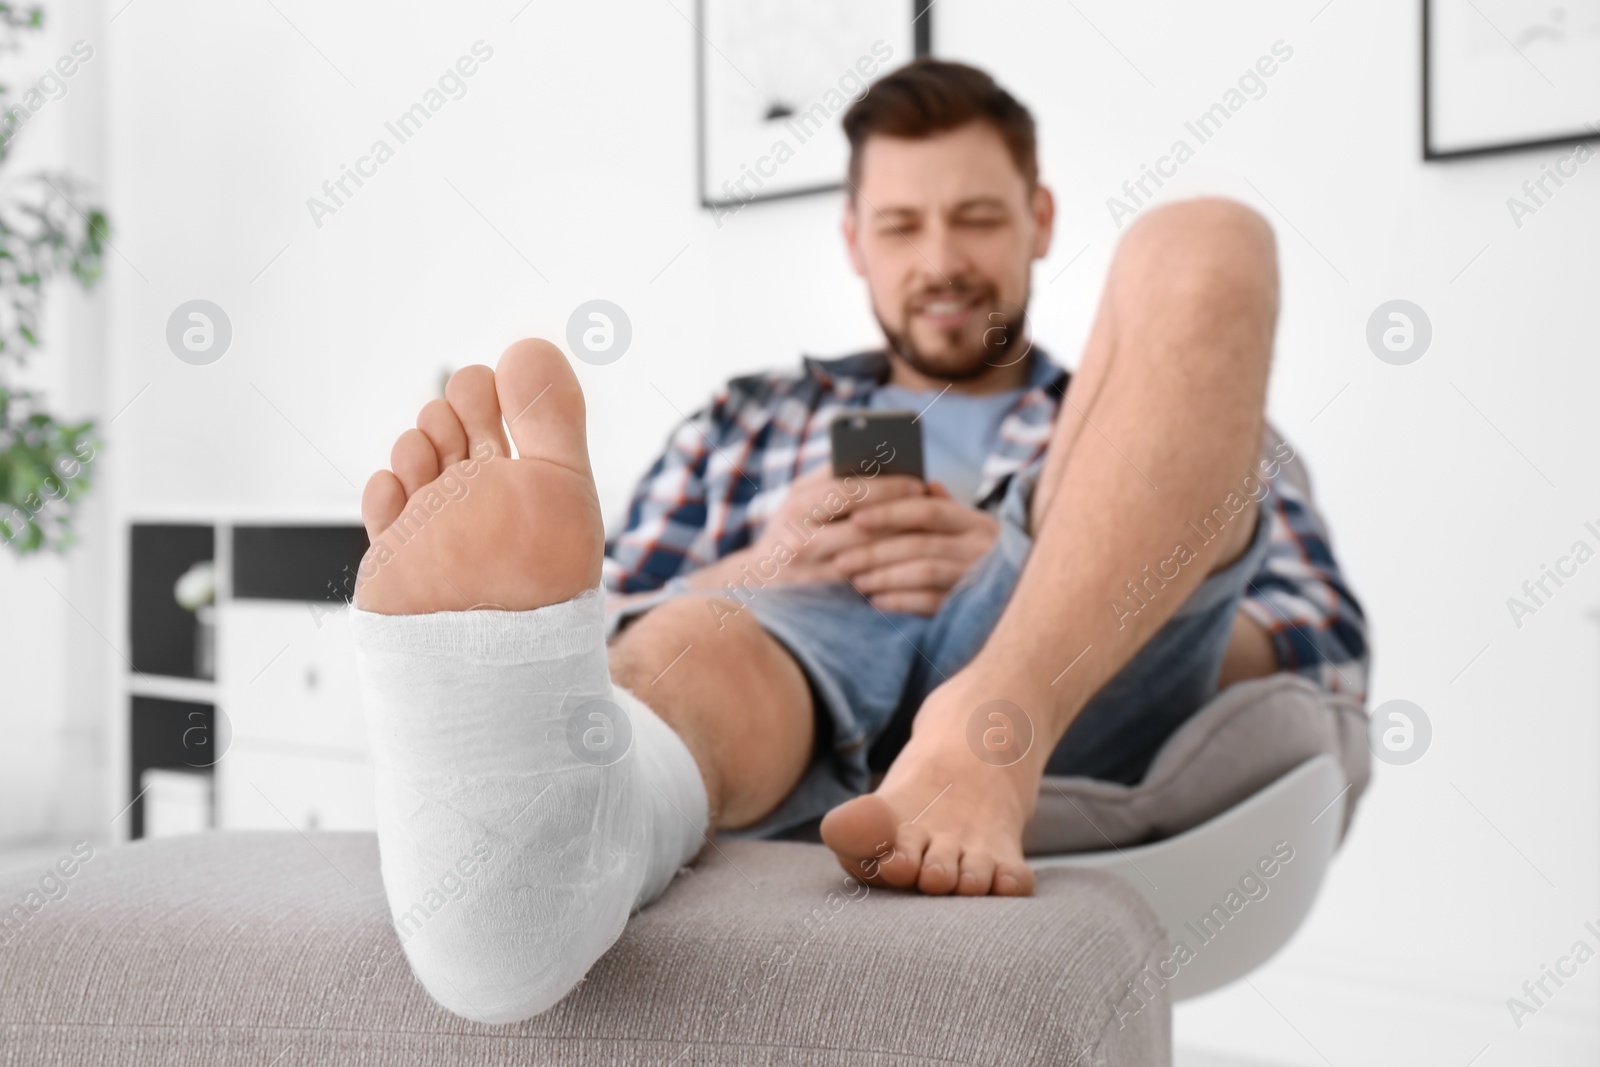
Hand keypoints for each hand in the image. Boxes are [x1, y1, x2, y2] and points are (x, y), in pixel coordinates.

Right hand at [687, 466, 925, 591]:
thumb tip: (883, 461)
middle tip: (932, 510)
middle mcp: (800, 539)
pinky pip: (864, 583)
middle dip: (902, 517)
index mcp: (797, 504)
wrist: (757, 579)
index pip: (848, 491)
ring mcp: (810, 572)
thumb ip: (834, 476)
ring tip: (929, 534)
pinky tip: (912, 562)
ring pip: (869, 558)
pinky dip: (890, 571)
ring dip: (902, 546)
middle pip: (863, 527)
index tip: (917, 484)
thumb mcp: (802, 497)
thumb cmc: (791, 527)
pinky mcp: (822, 598)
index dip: (887, 487)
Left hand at [832, 482, 1000, 614]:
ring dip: (885, 575)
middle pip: (921, 542)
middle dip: (876, 550)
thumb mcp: (970, 531)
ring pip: (924, 570)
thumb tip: (926, 483)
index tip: (854, 518)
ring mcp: (979, 577)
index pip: (928, 509)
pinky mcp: (973, 607)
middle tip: (841, 558)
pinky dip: (901, 601)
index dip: (889, 512)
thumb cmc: (979, 559)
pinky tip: (877, 602)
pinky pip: (932, 602)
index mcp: (977, 522)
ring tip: (855, 580)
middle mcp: (983, 547)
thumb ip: (946, 509)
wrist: (1020, 602)